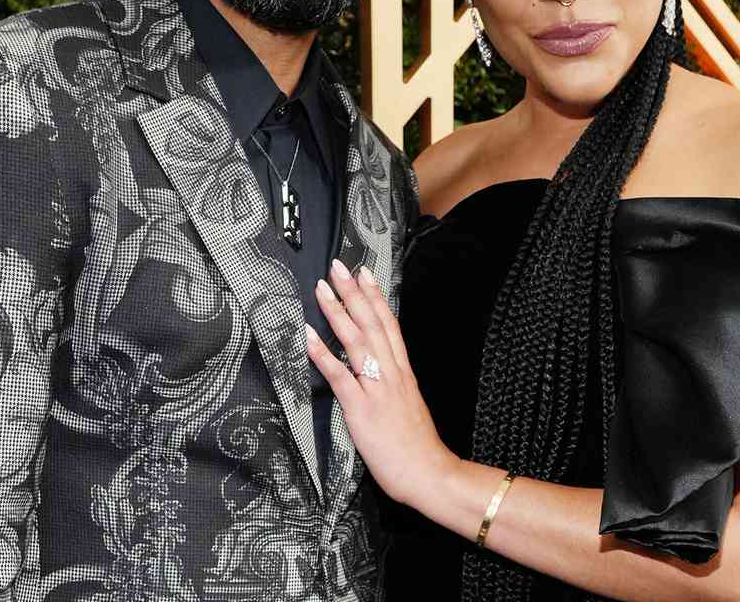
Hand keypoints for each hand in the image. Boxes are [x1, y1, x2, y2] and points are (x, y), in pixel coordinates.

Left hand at [306, 260, 460, 507]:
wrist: (429, 473)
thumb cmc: (417, 446)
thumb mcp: (409, 405)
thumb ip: (394, 385)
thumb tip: (380, 371)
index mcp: (403, 372)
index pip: (389, 325)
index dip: (376, 297)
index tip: (365, 273)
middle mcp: (392, 374)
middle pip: (372, 324)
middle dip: (354, 293)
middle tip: (338, 267)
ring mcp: (377, 389)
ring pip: (357, 342)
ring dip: (337, 313)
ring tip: (322, 290)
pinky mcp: (362, 409)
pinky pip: (340, 376)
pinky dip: (323, 354)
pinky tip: (309, 336)